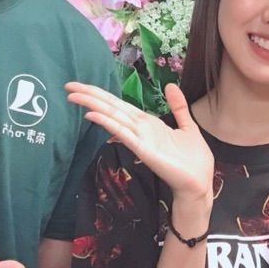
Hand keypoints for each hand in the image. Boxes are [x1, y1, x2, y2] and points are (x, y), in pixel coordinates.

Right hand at [65, 81, 213, 202]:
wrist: (200, 182)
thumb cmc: (193, 158)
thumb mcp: (187, 125)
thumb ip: (177, 106)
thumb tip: (170, 85)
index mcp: (147, 123)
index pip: (119, 104)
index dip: (101, 94)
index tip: (81, 85)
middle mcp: (140, 129)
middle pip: (111, 108)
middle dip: (90, 96)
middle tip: (68, 86)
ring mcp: (140, 140)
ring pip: (114, 118)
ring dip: (94, 106)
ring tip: (74, 96)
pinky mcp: (144, 151)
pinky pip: (124, 135)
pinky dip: (109, 124)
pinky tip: (93, 116)